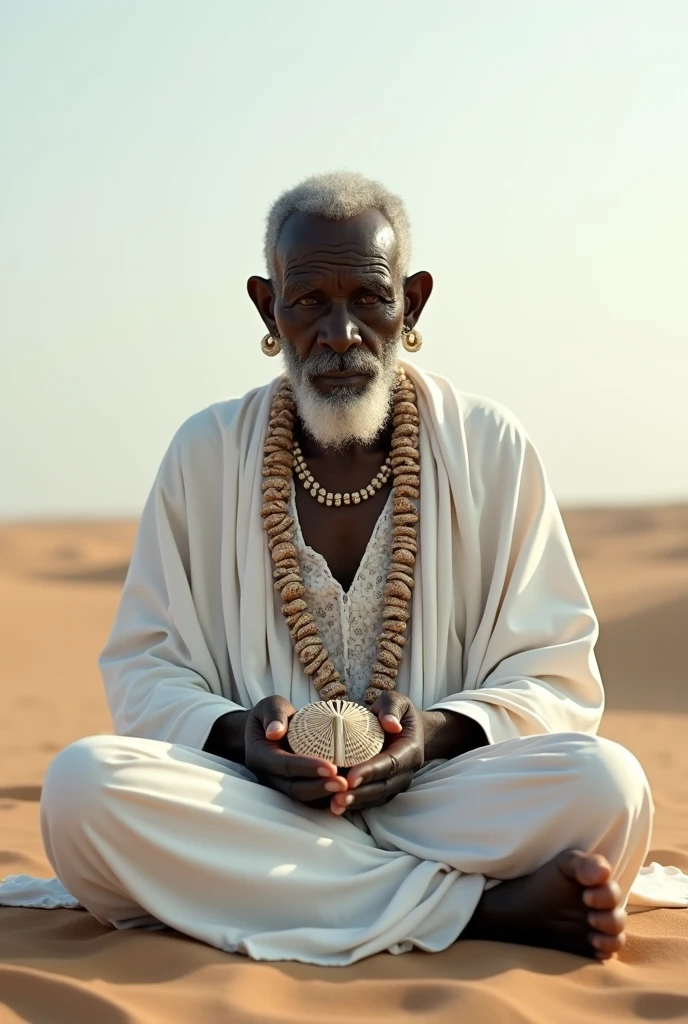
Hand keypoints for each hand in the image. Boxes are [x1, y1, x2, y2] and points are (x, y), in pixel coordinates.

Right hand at [244, 695, 347, 805]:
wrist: (267, 731)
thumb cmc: (271, 716)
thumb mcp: (269, 706)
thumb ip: (273, 715)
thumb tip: (275, 731)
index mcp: (260, 756)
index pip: (284, 765)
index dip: (307, 767)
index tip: (331, 767)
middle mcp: (269, 776)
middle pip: (294, 789)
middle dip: (320, 787)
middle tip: (344, 784)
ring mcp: (280, 786)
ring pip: (303, 799)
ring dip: (325, 797)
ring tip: (347, 791)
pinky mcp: (292, 789)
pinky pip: (310, 800)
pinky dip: (327, 800)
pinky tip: (346, 796)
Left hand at [329, 693, 424, 815]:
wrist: (410, 731)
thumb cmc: (400, 715)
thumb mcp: (398, 702)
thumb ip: (392, 709)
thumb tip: (390, 724)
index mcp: (410, 750)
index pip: (391, 763)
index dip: (371, 771)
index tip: (351, 777)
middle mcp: (405, 772)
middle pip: (383, 787)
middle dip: (361, 793)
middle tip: (338, 797)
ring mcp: (396, 783)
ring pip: (377, 797)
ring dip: (356, 803)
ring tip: (334, 805)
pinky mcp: (385, 789)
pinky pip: (371, 801)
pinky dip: (355, 804)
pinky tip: (335, 806)